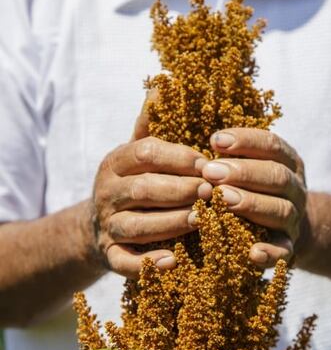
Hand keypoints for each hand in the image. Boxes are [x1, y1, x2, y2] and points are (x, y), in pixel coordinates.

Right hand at [90, 95, 211, 277]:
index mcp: (115, 162)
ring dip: (171, 223)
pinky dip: (148, 263)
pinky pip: (125, 262)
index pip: (146, 153)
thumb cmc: (134, 183)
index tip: (209, 162)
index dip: (179, 156)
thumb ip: (150, 125)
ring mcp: (107, 227)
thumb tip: (161, 86)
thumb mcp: (137, 153)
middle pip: (143, 189)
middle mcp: (107, 193)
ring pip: (137, 226)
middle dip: (180, 189)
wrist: (98, 227)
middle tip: (213, 191)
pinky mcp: (110, 257)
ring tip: (202, 220)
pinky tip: (173, 262)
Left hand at [200, 128, 306, 267]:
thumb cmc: (257, 190)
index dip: (245, 141)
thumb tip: (204, 146)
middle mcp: (295, 189)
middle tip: (210, 172)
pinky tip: (253, 253)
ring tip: (223, 200)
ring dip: (252, 204)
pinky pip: (284, 252)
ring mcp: (294, 220)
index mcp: (288, 163)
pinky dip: (270, 253)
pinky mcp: (290, 248)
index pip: (272, 145)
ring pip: (281, 210)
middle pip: (277, 176)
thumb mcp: (254, 167)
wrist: (289, 230)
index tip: (215, 140)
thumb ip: (235, 157)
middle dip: (243, 172)